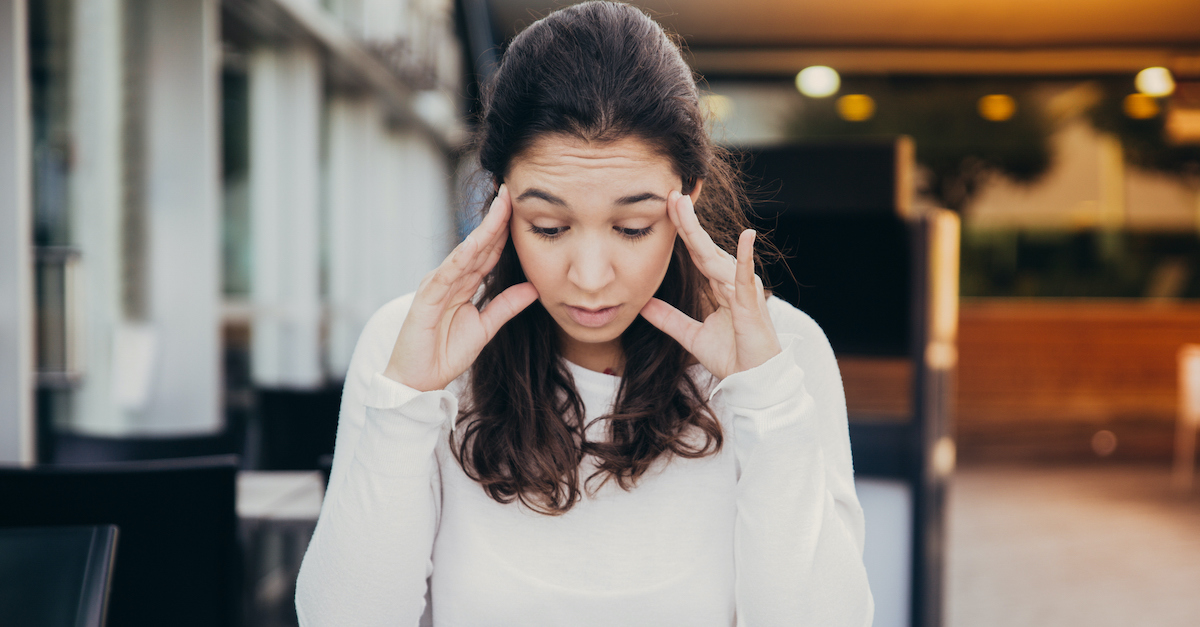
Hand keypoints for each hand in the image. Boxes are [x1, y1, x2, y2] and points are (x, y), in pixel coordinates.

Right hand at [383, 185, 538, 391]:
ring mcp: (437, 285)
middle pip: (478, 244)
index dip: (505, 230)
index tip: (521, 207)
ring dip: (482, 229)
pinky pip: (446, 274)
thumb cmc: (445, 352)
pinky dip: (460, 258)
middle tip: (512, 191)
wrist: (420, 380)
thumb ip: (506, 305)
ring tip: (500, 206)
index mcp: (465, 283)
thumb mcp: (485, 327)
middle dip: (496, 218)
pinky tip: (474, 242)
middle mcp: (450, 278)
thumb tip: (534, 287)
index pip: (489, 251)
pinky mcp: (426, 298)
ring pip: (465, 252)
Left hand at [639, 191, 780, 379]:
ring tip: (686, 207)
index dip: (682, 230)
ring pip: (716, 257)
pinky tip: (747, 236)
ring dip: (700, 232)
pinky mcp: (751, 304)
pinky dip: (747, 257)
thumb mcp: (690, 336)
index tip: (667, 207)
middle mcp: (730, 283)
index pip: (696, 253)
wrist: (752, 381)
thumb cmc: (731, 357)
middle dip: (688, 221)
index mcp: (718, 287)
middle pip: (704, 247)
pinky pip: (746, 278)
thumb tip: (642, 305)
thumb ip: (668, 319)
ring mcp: (742, 291)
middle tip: (672, 194)